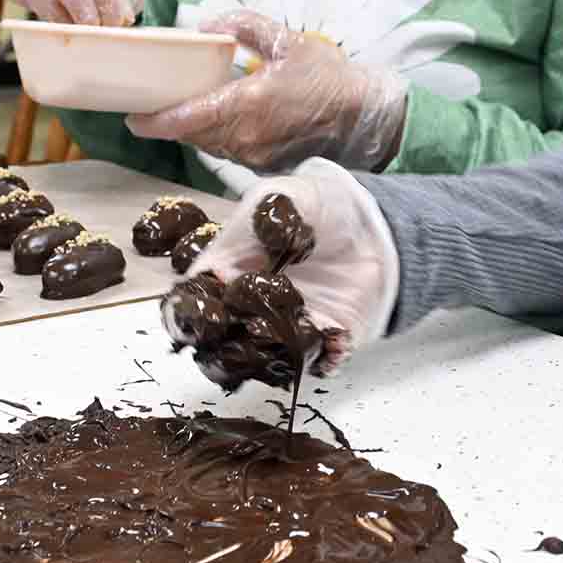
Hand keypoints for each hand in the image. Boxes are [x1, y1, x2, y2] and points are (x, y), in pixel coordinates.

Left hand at [128, 10, 408, 173]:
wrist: (364, 117)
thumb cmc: (329, 77)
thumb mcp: (288, 40)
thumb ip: (245, 27)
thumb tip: (209, 24)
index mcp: (247, 105)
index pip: (186, 120)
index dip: (154, 121)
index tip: (132, 117)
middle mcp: (246, 137)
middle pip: (191, 134)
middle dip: (169, 122)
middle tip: (150, 104)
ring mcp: (255, 155)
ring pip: (208, 145)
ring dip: (193, 129)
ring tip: (181, 108)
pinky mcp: (264, 165)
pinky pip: (229, 151)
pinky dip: (216, 136)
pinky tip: (218, 118)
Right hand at [167, 159, 398, 387]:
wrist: (374, 227)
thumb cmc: (317, 208)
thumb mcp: (282, 197)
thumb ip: (263, 216)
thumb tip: (261, 242)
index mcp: (223, 275)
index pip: (189, 305)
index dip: (188, 315)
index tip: (209, 313)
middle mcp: (245, 311)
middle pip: (214, 348)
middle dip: (221, 348)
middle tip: (246, 326)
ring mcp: (281, 333)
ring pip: (255, 365)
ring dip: (262, 359)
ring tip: (286, 332)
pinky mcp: (319, 346)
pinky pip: (308, 365)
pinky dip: (313, 357)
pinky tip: (328, 333)